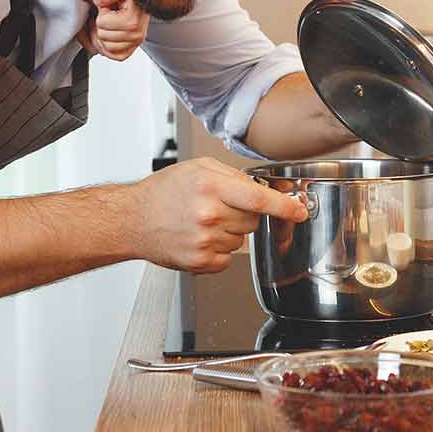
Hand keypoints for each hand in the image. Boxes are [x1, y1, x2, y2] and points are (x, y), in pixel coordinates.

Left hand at [83, 0, 147, 61]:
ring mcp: (134, 44)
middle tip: (108, 15)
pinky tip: (109, 35)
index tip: (110, 6)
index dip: (102, 12)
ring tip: (108, 24)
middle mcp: (137, 35)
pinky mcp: (131, 50)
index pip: (101, 23)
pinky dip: (107, 47)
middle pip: (102, 36)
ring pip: (105, 47)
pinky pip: (112, 55)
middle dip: (101, 24)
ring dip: (102, 35)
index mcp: (133, 20)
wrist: (138, 0)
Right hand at [130, 158, 307, 272]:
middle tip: (218, 208)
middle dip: (243, 215)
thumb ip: (233, 177)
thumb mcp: (198, 168)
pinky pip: (228, 259)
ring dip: (230, 233)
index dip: (285, 207)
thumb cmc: (163, 192)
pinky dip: (219, 250)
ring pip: (242, 240)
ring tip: (202, 223)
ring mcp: (204, 241)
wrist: (132, 220)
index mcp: (210, 187)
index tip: (300, 211)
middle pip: (254, 221)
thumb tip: (263, 190)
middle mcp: (209, 214)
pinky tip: (198, 238)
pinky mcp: (200, 262)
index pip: (259, 200)